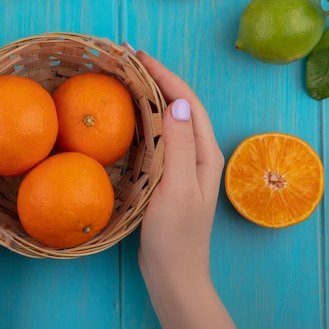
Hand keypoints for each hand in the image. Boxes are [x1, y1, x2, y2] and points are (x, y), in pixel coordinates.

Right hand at [132, 49, 246, 328]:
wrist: (174, 274)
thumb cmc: (175, 236)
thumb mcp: (176, 189)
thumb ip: (178, 147)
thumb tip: (175, 103)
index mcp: (204, 152)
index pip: (186, 101)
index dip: (164, 74)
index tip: (138, 55)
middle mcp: (197, 152)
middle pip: (179, 104)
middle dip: (156, 78)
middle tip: (126, 59)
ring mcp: (183, 164)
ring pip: (168, 118)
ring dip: (149, 95)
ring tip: (125, 77)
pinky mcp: (168, 174)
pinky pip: (158, 136)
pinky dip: (143, 119)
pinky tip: (127, 116)